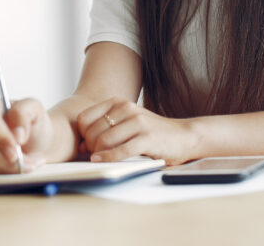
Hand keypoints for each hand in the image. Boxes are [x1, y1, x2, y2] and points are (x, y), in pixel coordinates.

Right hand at [0, 97, 52, 172]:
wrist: (33, 138)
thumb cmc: (31, 120)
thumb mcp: (34, 108)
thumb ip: (24, 114)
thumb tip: (17, 134)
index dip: (1, 138)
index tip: (16, 150)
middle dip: (6, 159)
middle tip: (28, 162)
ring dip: (10, 167)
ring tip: (30, 162)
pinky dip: (7, 171)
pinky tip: (20, 165)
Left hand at [76, 98, 198, 165]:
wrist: (182, 136)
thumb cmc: (150, 133)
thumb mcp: (126, 124)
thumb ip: (104, 130)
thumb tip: (80, 146)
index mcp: (117, 103)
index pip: (84, 118)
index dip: (82, 135)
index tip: (87, 145)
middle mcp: (126, 108)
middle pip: (92, 132)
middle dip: (90, 147)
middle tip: (94, 156)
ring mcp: (137, 122)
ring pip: (104, 140)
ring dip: (98, 154)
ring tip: (100, 159)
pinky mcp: (147, 138)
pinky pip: (121, 150)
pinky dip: (109, 158)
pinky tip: (102, 162)